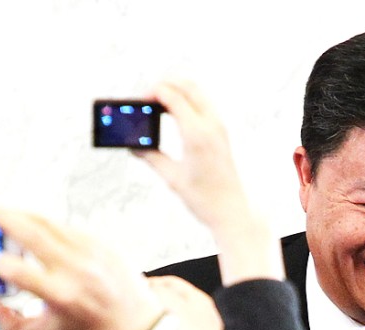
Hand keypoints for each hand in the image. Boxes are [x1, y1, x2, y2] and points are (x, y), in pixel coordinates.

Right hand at [0, 208, 164, 329]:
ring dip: (24, 215)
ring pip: (51, 223)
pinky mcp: (103, 243)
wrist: (133, 323)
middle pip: (33, 234)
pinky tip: (35, 225)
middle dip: (5, 218)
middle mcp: (78, 270)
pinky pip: (69, 227)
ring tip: (5, 212)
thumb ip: (11, 324)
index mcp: (62, 295)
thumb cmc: (88, 328)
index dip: (1, 265)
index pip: (21, 272)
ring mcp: (92, 253)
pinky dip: (49, 225)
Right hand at [136, 79, 283, 283]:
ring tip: (158, 103)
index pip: (173, 96)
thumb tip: (133, 146)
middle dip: (165, 84)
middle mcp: (211, 126)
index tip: (140, 101)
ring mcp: (219, 127)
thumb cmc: (204, 198)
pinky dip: (187, 101)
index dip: (153, 93)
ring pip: (198, 92)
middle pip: (188, 86)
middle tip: (148, 96)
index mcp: (197, 134)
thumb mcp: (171, 177)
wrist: (231, 210)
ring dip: (178, 91)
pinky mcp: (222, 133)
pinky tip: (174, 113)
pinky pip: (203, 105)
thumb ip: (150, 157)